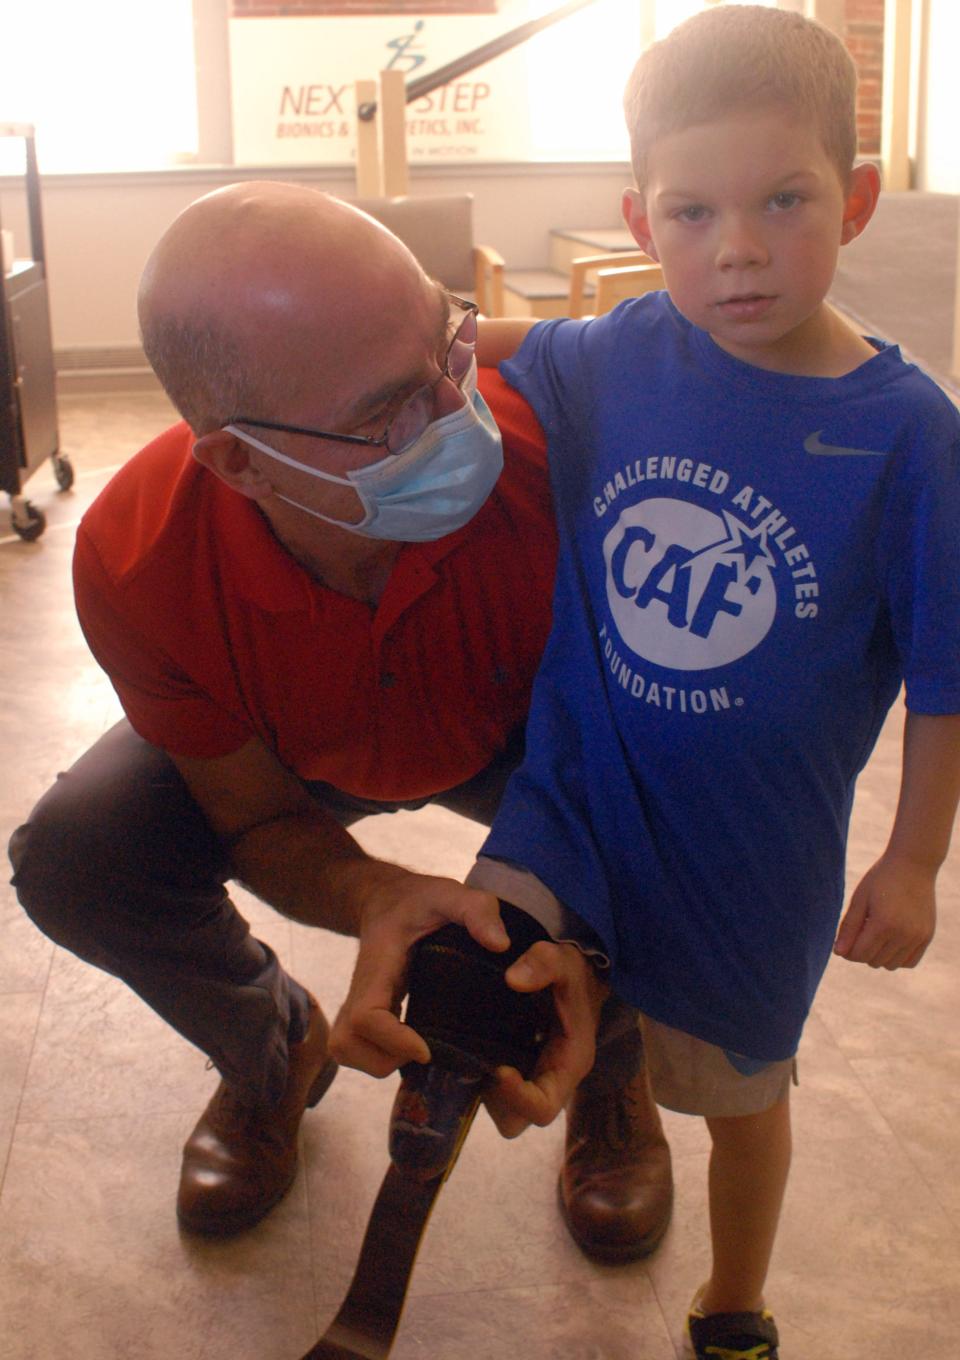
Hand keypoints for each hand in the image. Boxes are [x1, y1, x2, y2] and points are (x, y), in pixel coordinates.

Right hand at [328, 868, 508, 1076]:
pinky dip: (381, 1058)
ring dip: (379, 1062)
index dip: (392, 1040)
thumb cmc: (419, 899)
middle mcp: (360, 989)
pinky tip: (415, 1047)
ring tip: (421, 1051)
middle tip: (426, 1051)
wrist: (388, 899)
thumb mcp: (451, 895)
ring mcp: (358, 1003)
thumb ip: (477, 910)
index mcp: (379, 967)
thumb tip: (501, 945)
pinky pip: (357, 1048)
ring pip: (346, 1051)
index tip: (426, 1049)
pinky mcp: (366, 1012)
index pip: (365, 1017)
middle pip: (345, 1045)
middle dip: (383, 1059)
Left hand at [483, 941, 608, 1138]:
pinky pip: (495, 1088)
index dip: (517, 1098)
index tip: (498, 1069)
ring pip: (501, 1108)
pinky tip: (469, 1043)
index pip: (543, 1109)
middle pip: (516, 1120)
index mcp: (568, 1066)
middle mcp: (550, 1080)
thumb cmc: (574, 974)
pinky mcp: (519, 1068)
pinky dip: (480, 1074)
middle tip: (482, 1063)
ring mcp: (533, 1077)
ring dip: (483, 1087)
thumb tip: (512, 979)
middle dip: (494, 1099)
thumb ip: (543, 964)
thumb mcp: (564, 961)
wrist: (579, 976)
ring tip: (471, 1052)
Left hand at [833, 853, 936, 969]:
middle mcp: (903, 934)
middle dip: (861, 952)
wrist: (913, 864)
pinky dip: (897, 957)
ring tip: (875, 934)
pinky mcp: (927, 936)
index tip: (843, 942)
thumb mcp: (859, 899)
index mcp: (883, 924)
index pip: (859, 954)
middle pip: (874, 961)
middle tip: (859, 933)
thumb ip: (848, 927)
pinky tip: (889, 942)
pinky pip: (909, 961)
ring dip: (879, 956)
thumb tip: (838, 953)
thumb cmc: (881, 878)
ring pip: (891, 965)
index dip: (847, 952)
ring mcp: (918, 937)